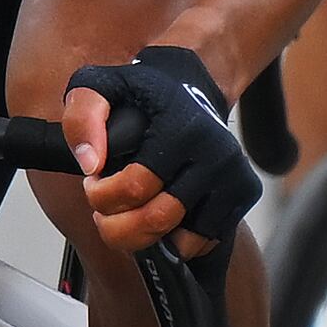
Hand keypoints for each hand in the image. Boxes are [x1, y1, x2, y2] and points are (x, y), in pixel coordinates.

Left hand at [60, 44, 260, 261]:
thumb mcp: (99, 86)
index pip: (134, 187)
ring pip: (183, 241)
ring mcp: (235, 176)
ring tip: (129, 215)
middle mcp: (216, 153)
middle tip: (104, 212)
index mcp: (183, 127)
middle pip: (157, 220)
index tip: (92, 184)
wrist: (194, 85)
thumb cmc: (143, 93)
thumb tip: (90, 164)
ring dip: (144, 239)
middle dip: (116, 227)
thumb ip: (82, 117)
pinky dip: (175, 241)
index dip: (101, 196)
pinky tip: (159, 217)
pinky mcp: (245, 193)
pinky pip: (204, 241)